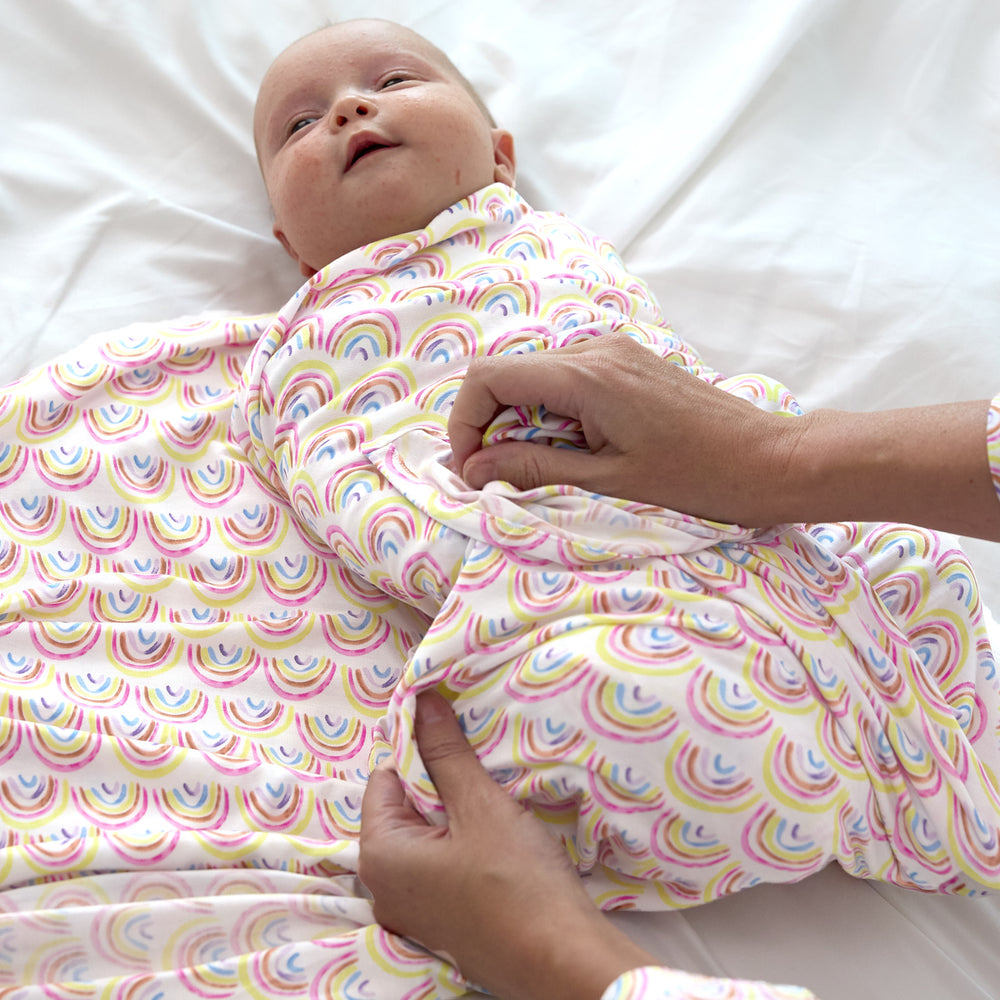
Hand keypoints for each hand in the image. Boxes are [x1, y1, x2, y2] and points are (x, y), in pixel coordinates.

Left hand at [359, 690, 656, 999]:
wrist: (561, 962)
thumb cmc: (516, 883)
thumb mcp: (480, 805)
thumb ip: (445, 752)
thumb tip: (422, 701)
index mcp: (379, 856)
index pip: (385, 778)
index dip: (420, 752)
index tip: (456, 740)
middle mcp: (382, 888)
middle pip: (403, 808)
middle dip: (439, 783)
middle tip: (480, 774)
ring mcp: (411, 912)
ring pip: (425, 836)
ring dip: (455, 814)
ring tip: (492, 804)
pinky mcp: (440, 925)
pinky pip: (438, 866)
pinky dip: (462, 846)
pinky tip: (496, 842)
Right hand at [447, 333, 798, 524]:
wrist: (770, 459)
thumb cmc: (698, 477)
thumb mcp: (608, 481)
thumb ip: (535, 469)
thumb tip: (475, 469)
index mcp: (585, 375)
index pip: (488, 377)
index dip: (465, 423)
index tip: (473, 470)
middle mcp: (593, 349)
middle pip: (506, 374)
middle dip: (488, 426)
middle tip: (497, 479)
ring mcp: (612, 351)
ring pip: (533, 377)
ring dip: (519, 422)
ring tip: (537, 470)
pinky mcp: (626, 362)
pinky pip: (564, 380)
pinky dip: (549, 414)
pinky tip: (570, 450)